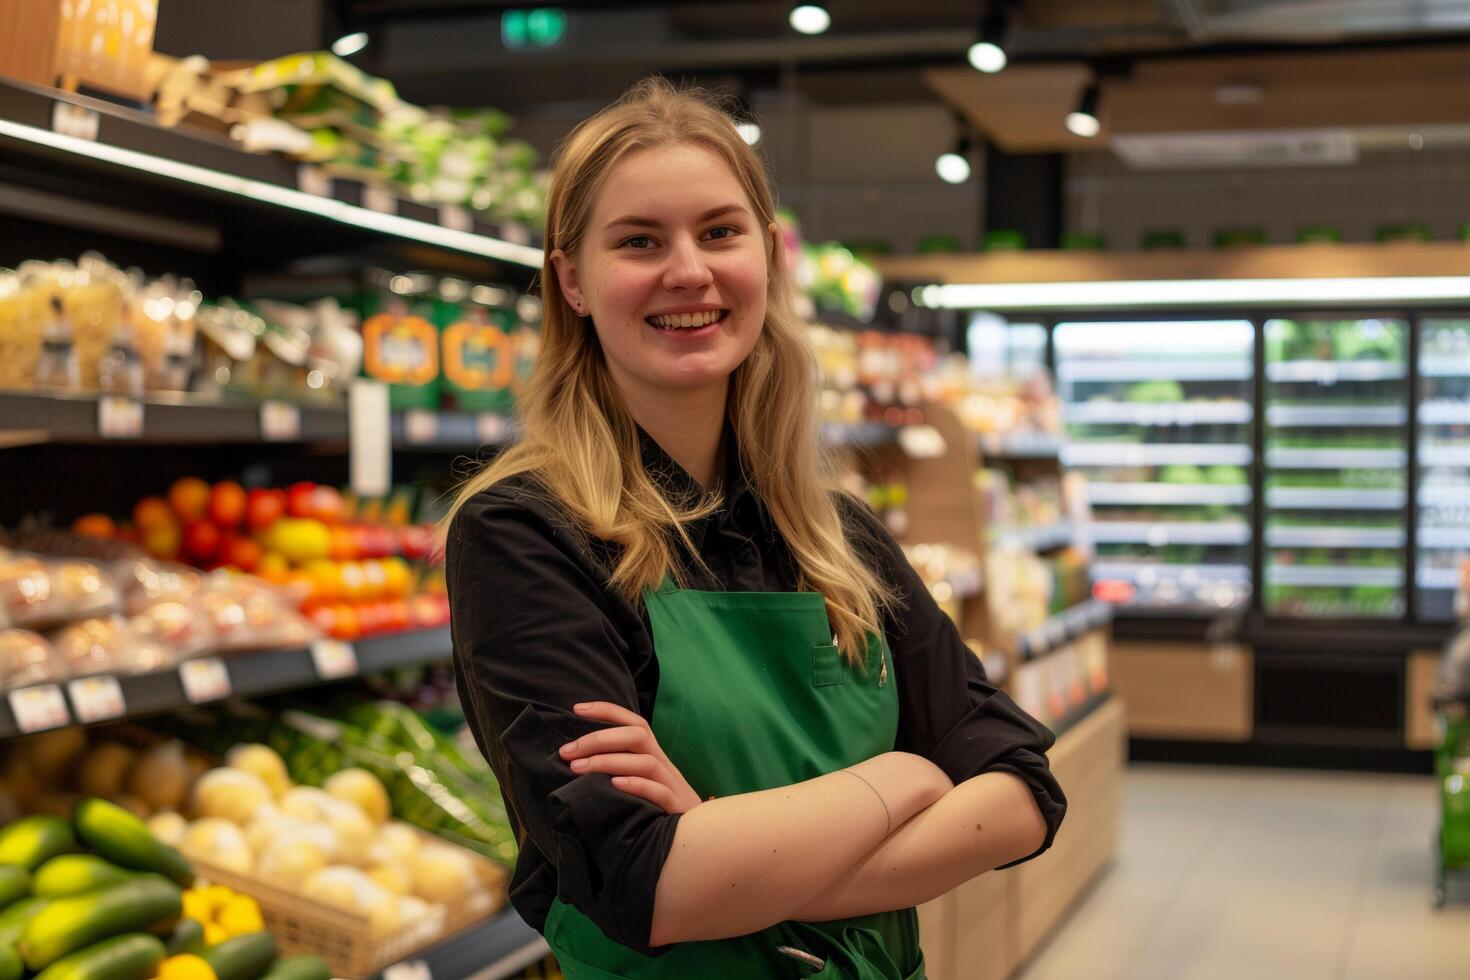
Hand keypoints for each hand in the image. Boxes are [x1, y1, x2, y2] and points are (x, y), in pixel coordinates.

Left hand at [559, 701, 703, 813]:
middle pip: (638, 736)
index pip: (635, 723)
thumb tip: (581, 760)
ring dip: (609, 761)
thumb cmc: (661, 810)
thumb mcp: (644, 784)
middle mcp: (664, 765)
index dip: (608, 711)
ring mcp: (672, 786)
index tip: (577, 708)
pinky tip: (614, 785)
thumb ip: (623, 769)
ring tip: (577, 768)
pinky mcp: (676, 809)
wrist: (700, 838)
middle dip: (599, 738)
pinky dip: (636, 785)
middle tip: (567, 751)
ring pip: (646, 762)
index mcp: (655, 756)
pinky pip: (659, 792)